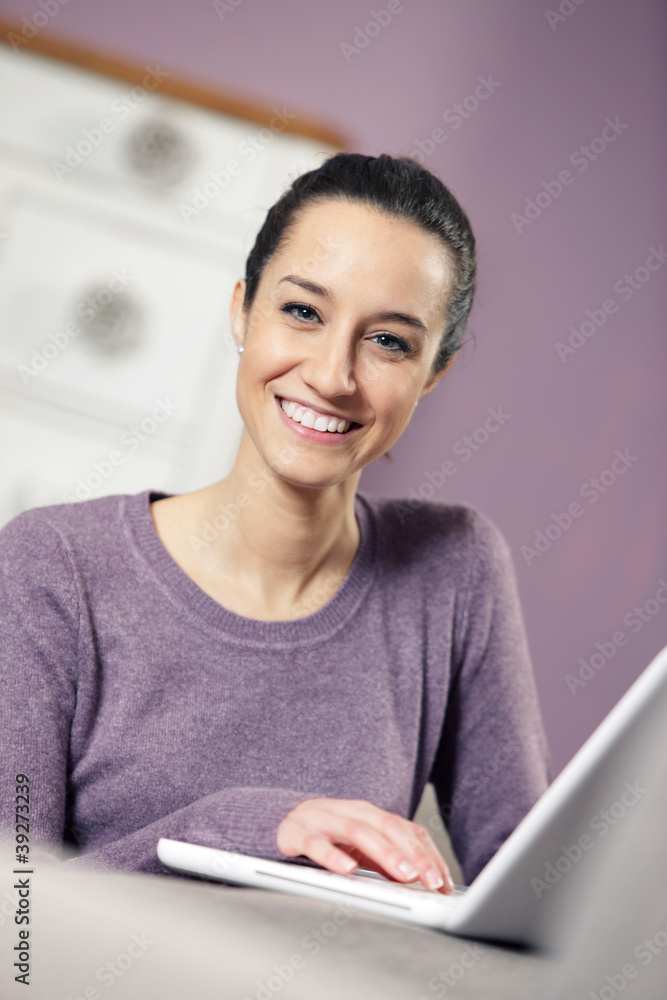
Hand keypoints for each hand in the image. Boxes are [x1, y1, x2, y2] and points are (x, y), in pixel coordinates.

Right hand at [275, 797, 454, 892]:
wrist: (279, 821)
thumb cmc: (326, 836)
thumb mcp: (360, 848)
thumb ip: (387, 859)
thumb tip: (422, 880)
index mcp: (368, 813)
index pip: (404, 829)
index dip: (426, 853)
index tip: (442, 881)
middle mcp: (348, 810)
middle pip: (386, 827)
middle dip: (411, 854)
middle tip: (429, 880)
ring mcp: (322, 818)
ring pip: (357, 830)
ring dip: (384, 852)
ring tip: (403, 874)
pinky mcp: (296, 832)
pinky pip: (316, 843)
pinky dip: (333, 855)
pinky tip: (348, 870)